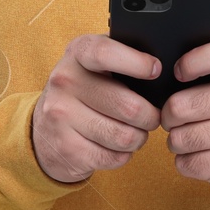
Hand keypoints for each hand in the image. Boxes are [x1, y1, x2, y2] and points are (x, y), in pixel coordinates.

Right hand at [32, 34, 162, 183]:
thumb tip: (166, 64)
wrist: (42, 130)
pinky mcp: (67, 148)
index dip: (136, 63)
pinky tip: (118, 146)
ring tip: (136, 132)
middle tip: (152, 117)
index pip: (105, 53)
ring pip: (125, 136)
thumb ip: (123, 56)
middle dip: (151, 116)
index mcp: (77, 53)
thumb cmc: (84, 91)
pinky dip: (124, 155)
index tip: (156, 70)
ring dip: (139, 138)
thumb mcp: (94, 64)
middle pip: (128, 106)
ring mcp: (61, 116)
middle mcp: (64, 81)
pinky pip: (115, 157)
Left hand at [161, 39, 209, 209]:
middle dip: (168, 116)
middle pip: (181, 106)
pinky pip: (186, 163)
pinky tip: (198, 155)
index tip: (178, 73)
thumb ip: (207, 65)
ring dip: (175, 140)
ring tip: (188, 137)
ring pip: (180, 138)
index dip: (192, 62)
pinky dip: (184, 161)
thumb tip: (161, 69)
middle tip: (175, 117)